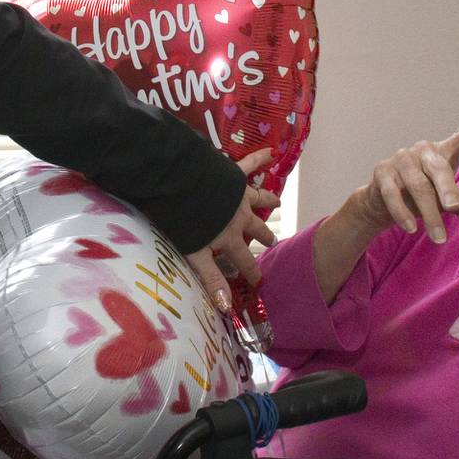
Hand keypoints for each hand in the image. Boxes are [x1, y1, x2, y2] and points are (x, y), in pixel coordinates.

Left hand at [186, 149, 279, 311]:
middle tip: (273, 241)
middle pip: (255, 228)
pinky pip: (249, 164)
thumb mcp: (195, 253)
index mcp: (229, 237)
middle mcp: (239, 216)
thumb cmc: (182, 220)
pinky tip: (270, 151)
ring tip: (278, 203)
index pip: (244, 260)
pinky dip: (260, 158)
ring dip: (268, 201)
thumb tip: (226, 307)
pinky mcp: (231, 173)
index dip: (252, 272)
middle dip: (264, 236)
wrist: (179, 183)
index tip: (260, 282)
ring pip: (258, 199)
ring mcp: (237, 193)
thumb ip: (211, 278)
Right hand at [343, 119, 458, 244]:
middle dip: (447, 190)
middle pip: (438, 169)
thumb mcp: (445, 200)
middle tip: (454, 208)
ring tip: (439, 238)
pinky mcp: (382, 172)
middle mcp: (422, 151)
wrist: (382, 201)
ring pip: (418, 187)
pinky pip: (393, 195)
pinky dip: (403, 213)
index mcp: (442, 153)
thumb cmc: (421, 195)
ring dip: (429, 214)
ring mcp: (401, 159)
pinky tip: (411, 229)